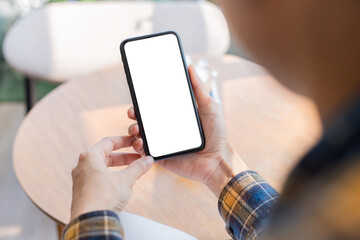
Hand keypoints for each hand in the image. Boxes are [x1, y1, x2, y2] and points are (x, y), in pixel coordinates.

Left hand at [70, 136, 153, 220]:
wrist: (90, 220)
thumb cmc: (103, 197)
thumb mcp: (125, 179)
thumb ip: (137, 168)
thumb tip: (147, 160)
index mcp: (90, 157)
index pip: (108, 142)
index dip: (124, 141)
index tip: (134, 141)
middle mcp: (82, 165)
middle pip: (105, 155)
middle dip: (124, 157)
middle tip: (138, 158)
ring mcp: (81, 179)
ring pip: (102, 167)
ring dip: (118, 167)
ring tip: (133, 170)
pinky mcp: (82, 191)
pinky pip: (98, 178)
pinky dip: (111, 176)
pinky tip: (121, 183)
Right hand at [127, 65, 247, 196]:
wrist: (217, 160)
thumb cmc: (217, 133)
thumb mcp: (209, 106)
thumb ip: (198, 88)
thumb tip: (189, 66)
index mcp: (174, 117)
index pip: (155, 107)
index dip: (144, 101)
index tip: (137, 95)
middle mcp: (166, 129)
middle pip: (144, 119)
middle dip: (134, 114)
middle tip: (132, 112)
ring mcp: (162, 143)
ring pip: (140, 134)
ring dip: (133, 129)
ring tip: (136, 128)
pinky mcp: (161, 157)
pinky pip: (145, 151)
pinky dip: (138, 146)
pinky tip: (140, 141)